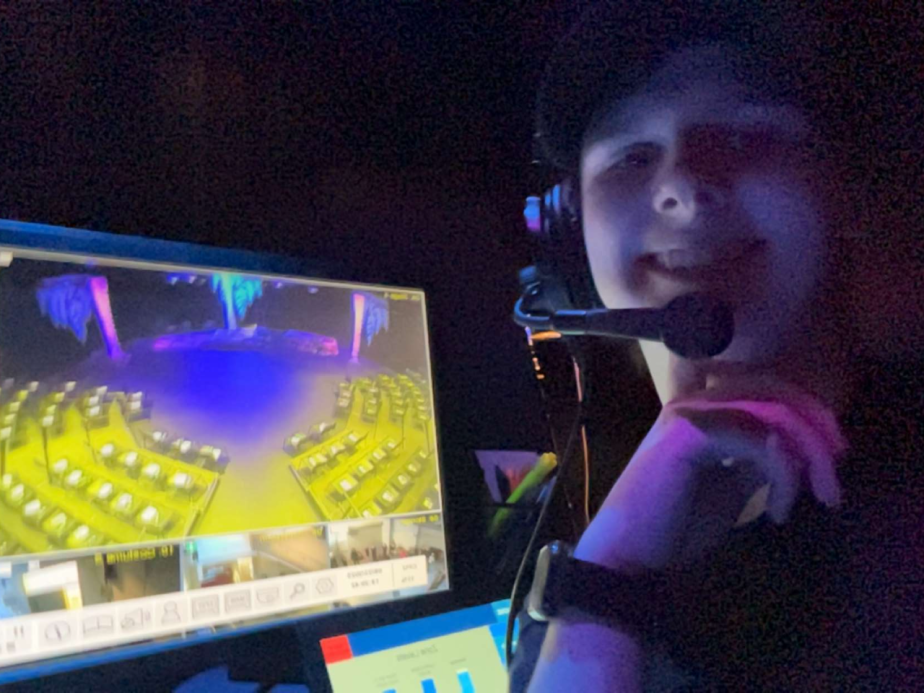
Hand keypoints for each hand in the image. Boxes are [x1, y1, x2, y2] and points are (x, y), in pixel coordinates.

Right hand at [575, 377, 845, 570]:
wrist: (630, 554)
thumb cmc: (675, 525)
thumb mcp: (732, 486)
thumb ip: (758, 459)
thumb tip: (795, 448)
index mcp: (703, 407)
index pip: (770, 389)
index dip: (811, 416)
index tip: (833, 462)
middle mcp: (696, 399)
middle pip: (778, 392)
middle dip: (819, 432)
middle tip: (832, 482)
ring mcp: (690, 412)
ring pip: (774, 412)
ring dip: (808, 455)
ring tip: (820, 496)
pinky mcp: (690, 434)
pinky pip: (758, 440)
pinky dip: (782, 475)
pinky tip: (777, 511)